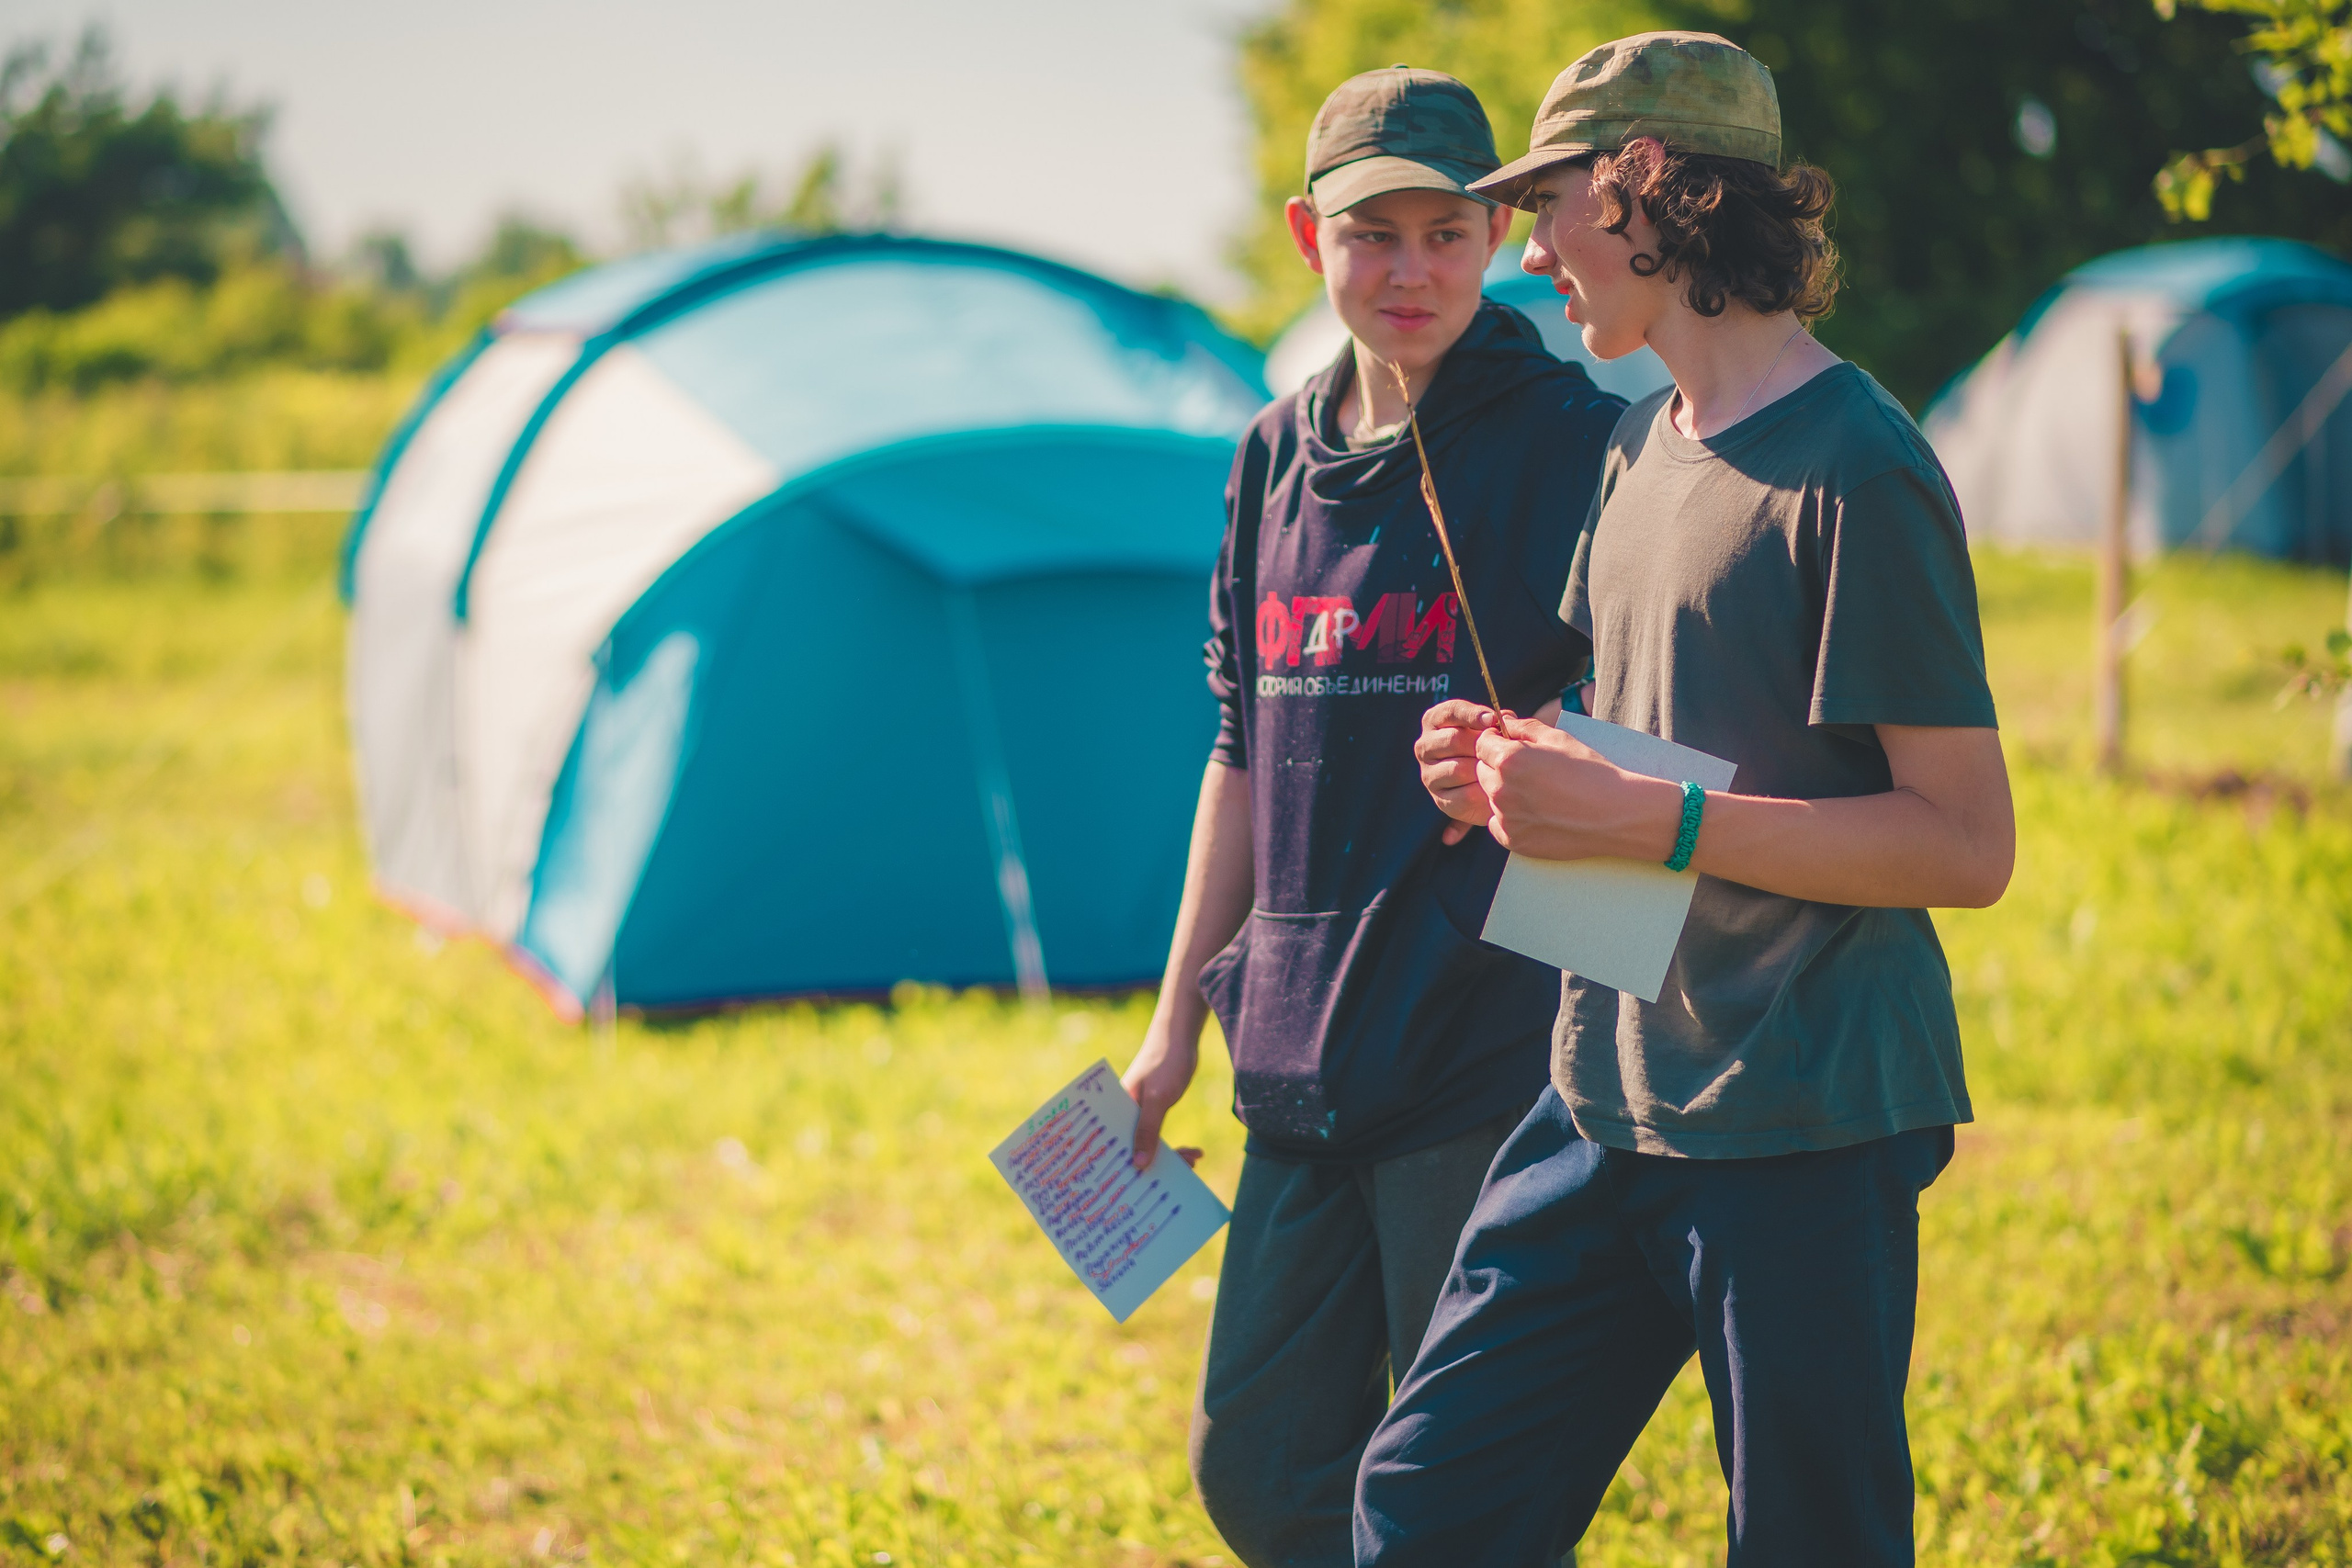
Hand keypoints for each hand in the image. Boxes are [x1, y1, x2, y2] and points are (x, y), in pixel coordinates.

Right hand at [1122, 1020, 1203, 1170]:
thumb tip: (1138, 1165)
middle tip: (1180, 1176)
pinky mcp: (1154, 1112)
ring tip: (1193, 1163)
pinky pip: (1159, 1138)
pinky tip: (1193, 1153)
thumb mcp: (1159, 1099)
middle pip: (1133, 1150)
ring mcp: (1139, 1115)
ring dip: (1170, 1157)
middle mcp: (1124, 1116)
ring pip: (1149, 1146)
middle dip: (1154, 1166)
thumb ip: (1147, 1130)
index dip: (1126, 1167)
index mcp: (1115, 1111)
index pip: (1115, 1146)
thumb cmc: (1164, 1061)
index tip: (1143, 1186)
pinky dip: (1175, 1148)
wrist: (1180, 1037)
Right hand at [1417, 699, 1509, 844]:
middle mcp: (1425, 746)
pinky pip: (1464, 795)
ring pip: (1458, 769)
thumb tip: (1505, 718)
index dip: (1472, 714)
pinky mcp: (1441, 800)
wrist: (1496, 788)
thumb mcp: (1497, 730)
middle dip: (1481, 745)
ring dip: (1483, 770)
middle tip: (1503, 750)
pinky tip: (1497, 790)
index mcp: (1435, 721)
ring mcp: (1429, 774)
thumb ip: (1499, 721)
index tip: (1493, 720)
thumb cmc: (1494, 749)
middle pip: (1453, 739)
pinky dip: (1484, 793)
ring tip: (1502, 771)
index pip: (1451, 711)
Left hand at [1474, 713, 1681, 860]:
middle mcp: (1501, 789)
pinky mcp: (1513, 841)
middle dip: (1497, 767)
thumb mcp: (1559, 739)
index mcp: (1509, 760)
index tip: (1510, 746)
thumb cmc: (1591, 772)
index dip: (1495, 743)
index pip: (1482, 745)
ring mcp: (1506, 818)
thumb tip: (1504, 722)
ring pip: (1490, 798)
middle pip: (1482, 772)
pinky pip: (1498, 824)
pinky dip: (1510, 819)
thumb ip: (1525, 728)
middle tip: (1528, 771)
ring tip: (1538, 793)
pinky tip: (1537, 814)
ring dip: (1504, 793)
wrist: (1616, 814)